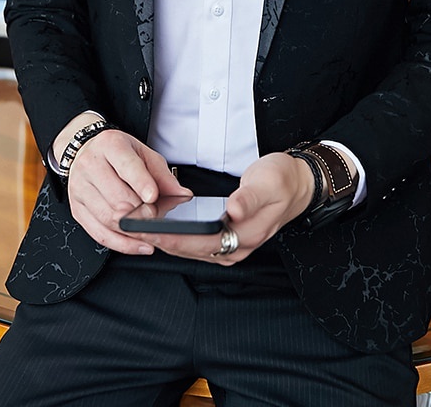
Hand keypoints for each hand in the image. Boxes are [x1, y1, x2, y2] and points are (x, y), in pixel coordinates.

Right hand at [58, 126, 191, 254]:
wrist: (87, 152)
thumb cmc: (118, 153)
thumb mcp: (144, 154)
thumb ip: (163, 175)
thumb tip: (182, 194)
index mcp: (110, 145)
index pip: (126, 166)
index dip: (141, 183)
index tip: (153, 197)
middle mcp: (91, 165)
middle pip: (118, 198)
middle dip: (142, 211)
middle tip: (157, 213)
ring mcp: (80, 188)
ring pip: (108, 218)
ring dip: (133, 229)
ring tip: (150, 228)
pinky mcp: (77, 209)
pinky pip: (99, 233)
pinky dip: (122, 243)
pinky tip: (139, 244)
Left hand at [134, 152, 315, 264]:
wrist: (298, 184)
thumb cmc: (282, 180)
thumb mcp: (268, 183)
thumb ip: (250, 198)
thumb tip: (232, 210)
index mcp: (246, 235)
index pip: (200, 242)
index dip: (173, 238)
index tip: (148, 231)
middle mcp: (237, 247)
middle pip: (191, 250)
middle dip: (160, 240)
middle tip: (132, 229)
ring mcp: (232, 245)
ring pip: (191, 249)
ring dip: (165, 240)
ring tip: (138, 229)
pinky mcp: (227, 238)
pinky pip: (196, 242)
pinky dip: (176, 236)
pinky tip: (160, 227)